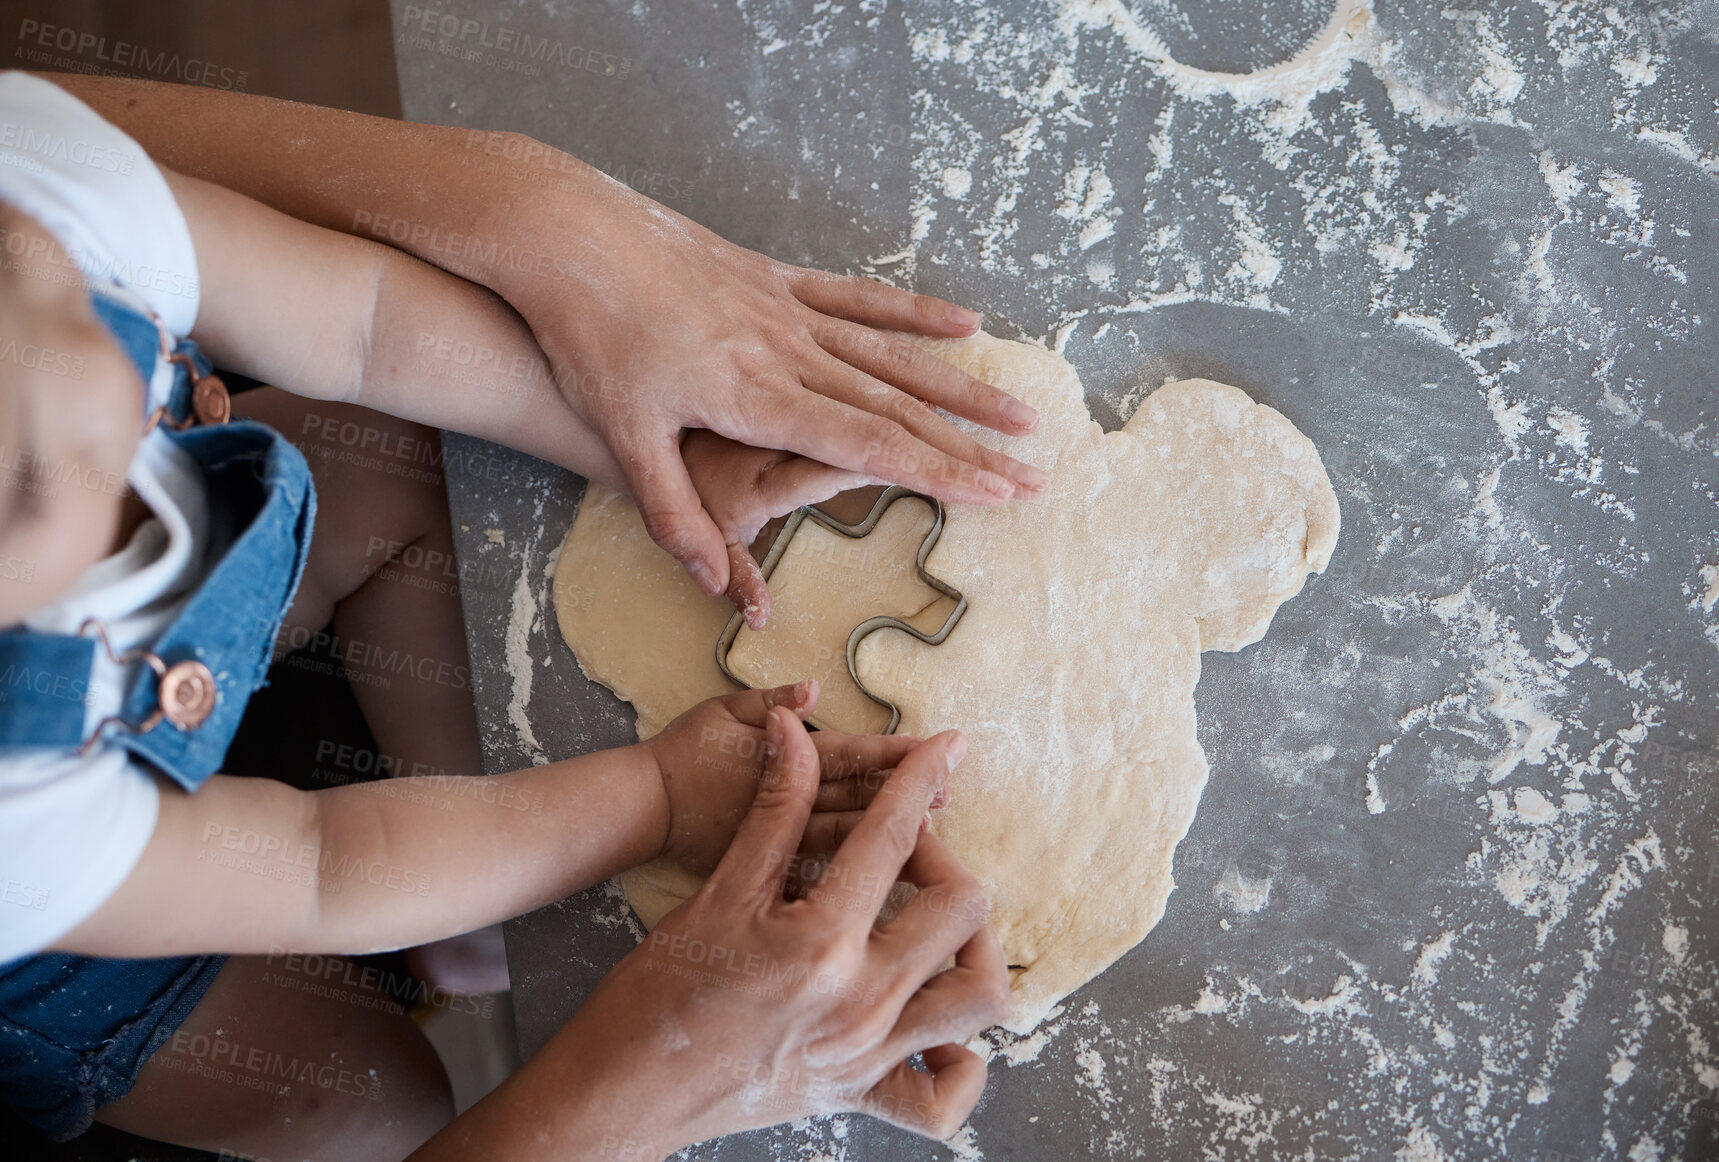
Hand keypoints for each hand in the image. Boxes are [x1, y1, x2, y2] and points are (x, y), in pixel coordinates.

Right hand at [438, 709, 1008, 1159]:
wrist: (623, 1089)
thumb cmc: (659, 990)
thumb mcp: (719, 890)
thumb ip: (775, 810)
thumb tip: (794, 731)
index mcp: (821, 940)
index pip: (892, 836)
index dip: (921, 776)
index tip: (947, 746)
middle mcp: (860, 1001)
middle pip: (960, 908)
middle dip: (942, 860)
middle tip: (904, 853)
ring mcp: (868, 1055)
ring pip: (978, 997)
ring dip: (974, 947)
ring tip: (936, 924)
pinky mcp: (860, 1095)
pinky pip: (945, 1099)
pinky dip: (961, 1062)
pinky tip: (937, 1025)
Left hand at [488, 166, 1049, 597]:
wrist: (566, 233)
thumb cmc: (589, 338)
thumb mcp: (623, 439)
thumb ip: (674, 516)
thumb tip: (714, 585)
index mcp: (759, 396)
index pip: (869, 442)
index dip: (939, 470)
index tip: (998, 492)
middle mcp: (789, 351)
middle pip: (900, 404)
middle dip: (971, 443)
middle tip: (1034, 469)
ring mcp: (787, 309)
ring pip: (894, 355)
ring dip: (961, 386)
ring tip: (1019, 411)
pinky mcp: (774, 278)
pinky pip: (860, 298)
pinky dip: (914, 313)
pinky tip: (963, 322)